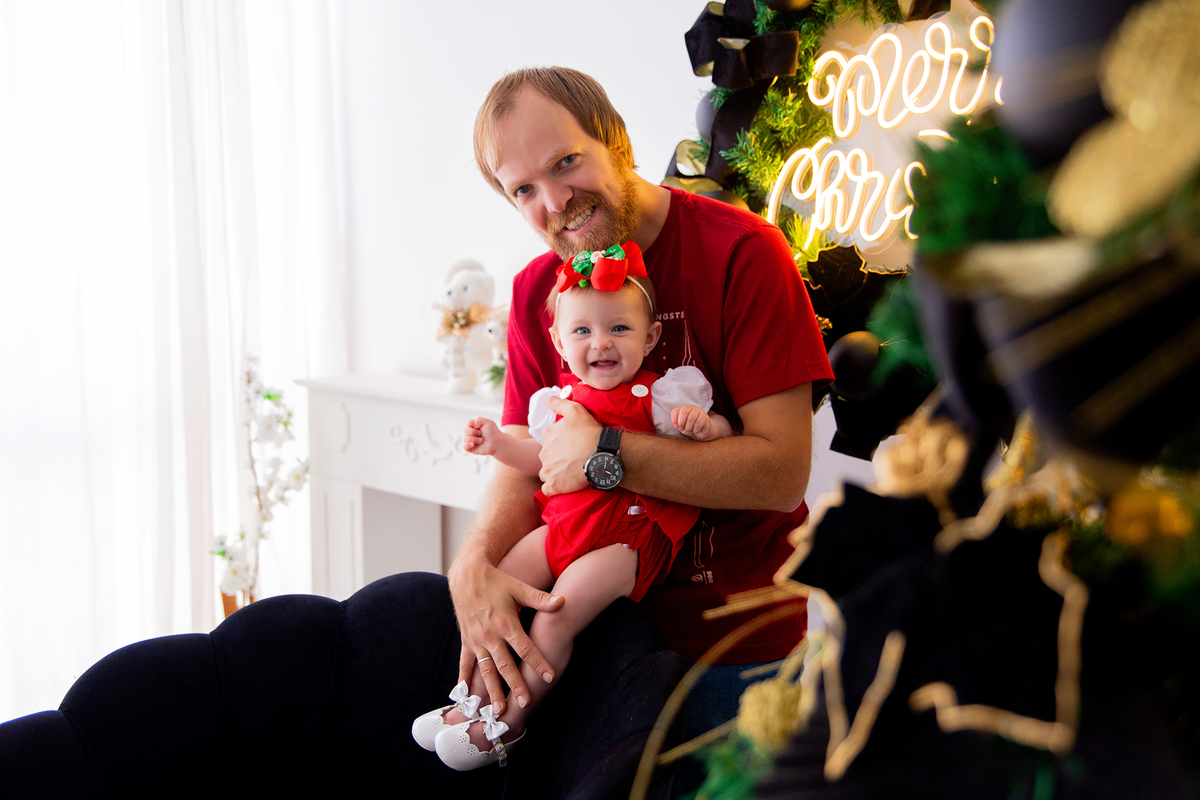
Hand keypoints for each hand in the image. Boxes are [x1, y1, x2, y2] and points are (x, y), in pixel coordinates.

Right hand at [447, 546, 564, 713]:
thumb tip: (563, 601)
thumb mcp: (519, 588)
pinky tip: (467, 697)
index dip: (538, 663)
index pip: (526, 648)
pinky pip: (465, 664)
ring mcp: (476, 641)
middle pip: (506, 666)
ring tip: (498, 710)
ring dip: (491, 691)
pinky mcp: (466, 641)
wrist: (467, 576)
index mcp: (506, 624)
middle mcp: (490, 636)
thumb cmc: (497, 582)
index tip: (550, 677)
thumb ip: (540, 599)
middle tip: (526, 703)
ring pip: (485, 671)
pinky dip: (465, 680)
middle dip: (516, 686)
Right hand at [464, 417, 500, 454]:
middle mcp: (472, 433)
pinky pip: (464, 447)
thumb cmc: (493, 433)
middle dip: (473, 432)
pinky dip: (467, 445)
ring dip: (474, 439)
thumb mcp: (488, 422)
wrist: (497, 443)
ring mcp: (471, 441)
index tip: (479, 427)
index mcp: (475, 427)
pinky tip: (473, 444)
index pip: (468, 423)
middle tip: (481, 434)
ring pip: (465, 439)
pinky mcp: (472, 448)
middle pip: (466, 430)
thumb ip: (479, 420)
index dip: (472, 425)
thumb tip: (471, 423)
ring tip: (481, 440)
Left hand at [539, 396, 600, 495]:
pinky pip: (548, 490)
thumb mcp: (576, 411)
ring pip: (547, 473)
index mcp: (548, 436)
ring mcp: (548, 470)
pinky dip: (554, 489)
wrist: (601, 455)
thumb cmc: (590, 432)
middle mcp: (544, 453)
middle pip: (547, 458)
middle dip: (557, 460)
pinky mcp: (554, 486)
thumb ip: (560, 404)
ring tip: (570, 474)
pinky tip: (564, 486)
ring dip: (555, 474)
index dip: (560, 444)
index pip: (549, 441)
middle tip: (573, 460)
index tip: (571, 447)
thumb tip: (549, 399)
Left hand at [672, 405, 714, 440]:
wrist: (703, 432)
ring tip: (691, 430)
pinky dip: (695, 429)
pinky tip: (696, 430)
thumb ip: (678, 424)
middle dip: (682, 422)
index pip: (675, 411)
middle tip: (683, 427)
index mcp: (683, 409)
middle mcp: (691, 408)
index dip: (674, 419)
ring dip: (689, 427)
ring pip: (691, 418)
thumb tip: (676, 424)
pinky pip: (698, 423)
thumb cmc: (691, 427)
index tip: (676, 426)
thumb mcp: (682, 427)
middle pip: (684, 411)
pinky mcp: (705, 417)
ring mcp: (699, 411)